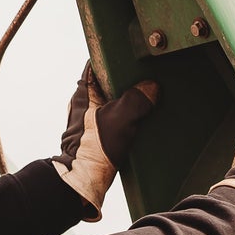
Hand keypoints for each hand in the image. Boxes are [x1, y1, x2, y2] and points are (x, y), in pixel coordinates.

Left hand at [54, 63, 157, 219]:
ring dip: (129, 101)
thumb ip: (137, 99)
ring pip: (112, 102)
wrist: (82, 181)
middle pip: (107, 83)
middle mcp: (84, 104)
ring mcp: (89, 121)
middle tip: (148, 76)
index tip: (132, 54)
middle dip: (126, 80)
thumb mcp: (121, 118)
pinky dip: (127, 118)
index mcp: (84, 93)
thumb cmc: (95, 148)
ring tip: (150, 98)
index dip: (113, 56)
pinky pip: (115, 119)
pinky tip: (143, 120)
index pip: (96, 64)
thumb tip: (152, 87)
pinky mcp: (96, 136)